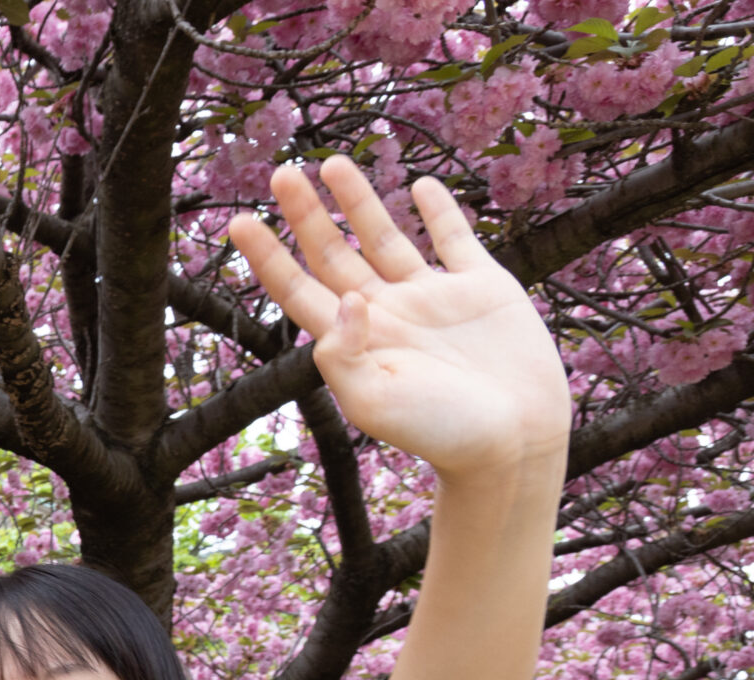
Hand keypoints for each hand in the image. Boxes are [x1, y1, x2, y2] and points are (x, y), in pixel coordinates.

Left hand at [230, 158, 571, 480]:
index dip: (268, 257)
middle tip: (281, 172)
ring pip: (386, 237)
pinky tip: (420, 185)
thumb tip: (345, 301)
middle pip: (334, 253)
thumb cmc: (440, 433)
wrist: (514, 443)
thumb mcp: (375, 403)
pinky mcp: (484, 289)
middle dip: (306, 214)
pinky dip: (440, 212)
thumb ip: (344, 357)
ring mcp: (434, 298)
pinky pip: (456, 240)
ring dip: (358, 201)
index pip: (298, 289)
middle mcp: (388, 313)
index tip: (239, 221)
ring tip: (331, 162)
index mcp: (354, 341)